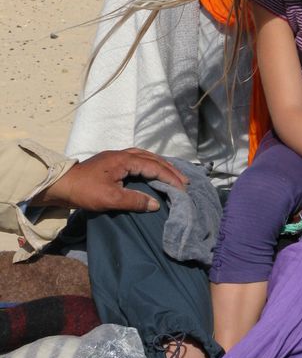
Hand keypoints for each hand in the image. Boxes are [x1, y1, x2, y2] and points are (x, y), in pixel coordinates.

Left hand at [33, 148, 188, 211]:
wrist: (61, 185)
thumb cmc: (85, 191)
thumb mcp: (110, 199)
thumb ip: (134, 200)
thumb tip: (155, 204)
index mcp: (124, 160)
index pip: (154, 167)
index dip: (170, 177)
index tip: (182, 189)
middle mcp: (123, 154)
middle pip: (152, 158)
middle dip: (170, 169)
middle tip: (184, 181)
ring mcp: (117, 156)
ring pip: (146, 157)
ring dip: (161, 165)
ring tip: (173, 175)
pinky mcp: (112, 162)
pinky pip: (138, 159)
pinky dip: (150, 164)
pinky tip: (152, 171)